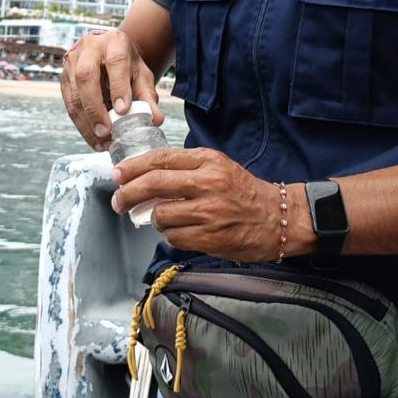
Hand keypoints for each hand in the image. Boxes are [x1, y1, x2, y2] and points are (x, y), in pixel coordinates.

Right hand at [60, 29, 163, 151]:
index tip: (123, 110)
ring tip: (101, 140)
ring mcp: (73, 61)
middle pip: (86, 76)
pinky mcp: (64, 77)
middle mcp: (90, 47)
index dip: (118, 86)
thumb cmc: (126, 65)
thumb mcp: (141, 75)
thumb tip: (156, 119)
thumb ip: (147, 96)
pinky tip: (93, 137)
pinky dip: (81, 123)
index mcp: (114, 42)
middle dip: (95, 107)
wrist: (108, 53)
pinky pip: (68, 103)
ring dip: (86, 120)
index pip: (116, 62)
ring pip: (74, 92)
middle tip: (105, 131)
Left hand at [111, 148, 311, 260]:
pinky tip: (179, 231)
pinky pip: (175, 237)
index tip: (117, 175)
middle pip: (153, 184)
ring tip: (161, 218)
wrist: (280, 218)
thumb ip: (185, 168)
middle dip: (128, 194)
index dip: (132, 168)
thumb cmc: (244, 192)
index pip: (160, 160)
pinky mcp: (212, 238)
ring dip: (154, 219)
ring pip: (161, 215)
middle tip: (118, 202)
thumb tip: (144, 176)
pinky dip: (171, 235)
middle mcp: (208, 183)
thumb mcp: (218, 166)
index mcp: (207, 161)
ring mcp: (210, 212)